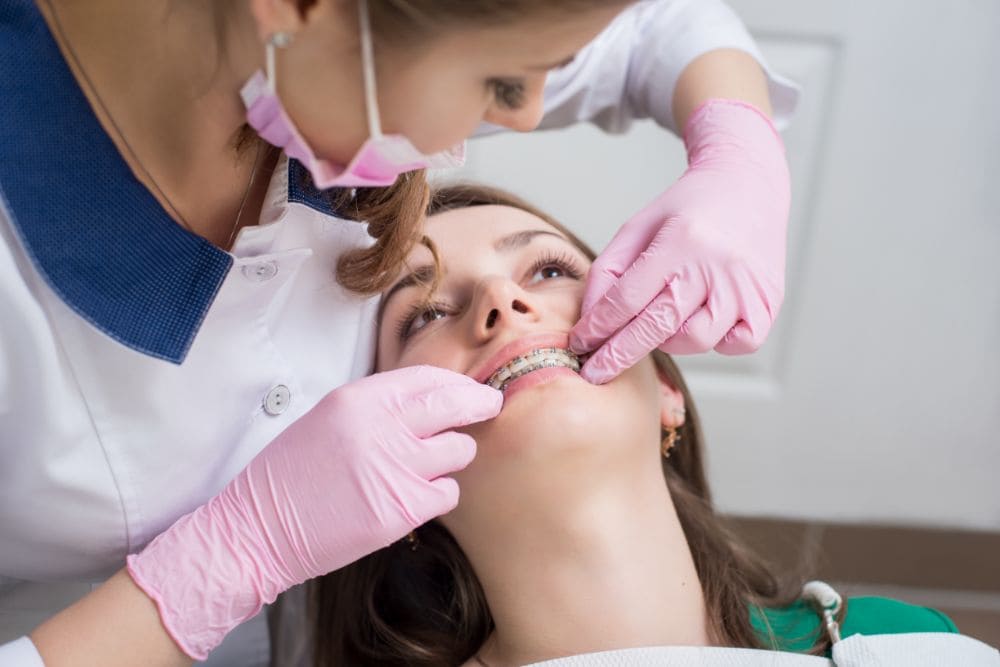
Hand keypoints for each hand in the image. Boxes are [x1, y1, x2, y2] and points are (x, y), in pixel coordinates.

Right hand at [126, 366, 501, 658]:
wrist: (259, 529)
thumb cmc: (291, 475)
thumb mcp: (328, 419)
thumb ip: (377, 407)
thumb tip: (428, 401)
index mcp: (358, 399)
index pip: (426, 377)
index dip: (455, 381)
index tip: (468, 387)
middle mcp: (381, 427)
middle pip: (454, 404)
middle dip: (479, 403)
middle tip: (488, 406)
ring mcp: (395, 469)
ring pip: (459, 450)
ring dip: (453, 455)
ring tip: (431, 464)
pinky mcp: (403, 509)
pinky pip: (448, 493)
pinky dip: (439, 494)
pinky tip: (416, 496)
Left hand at [570, 100, 790, 383]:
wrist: (748, 185)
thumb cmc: (687, 210)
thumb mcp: (638, 228)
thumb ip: (608, 272)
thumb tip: (590, 322)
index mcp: (680, 240)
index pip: (628, 298)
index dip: (599, 328)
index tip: (579, 346)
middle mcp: (716, 265)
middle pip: (658, 326)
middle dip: (619, 354)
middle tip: (594, 373)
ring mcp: (746, 286)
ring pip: (696, 341)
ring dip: (670, 341)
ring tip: (663, 320)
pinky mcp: (768, 302)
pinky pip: (736, 344)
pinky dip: (717, 341)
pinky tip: (704, 319)